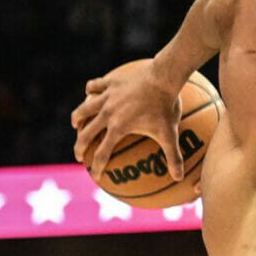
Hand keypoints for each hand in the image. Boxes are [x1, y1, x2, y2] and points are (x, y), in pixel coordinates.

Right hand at [71, 62, 184, 180]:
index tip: (95, 176)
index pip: (102, 153)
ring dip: (78, 118)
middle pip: (86, 134)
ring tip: (76, 124)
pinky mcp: (110, 82)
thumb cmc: (166, 107)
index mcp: (118, 128)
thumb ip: (173, 157)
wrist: (163, 77)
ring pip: (84, 109)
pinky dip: (90, 90)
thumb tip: (179, 178)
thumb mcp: (170, 134)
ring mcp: (107, 96)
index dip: (97, 167)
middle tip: (80, 156)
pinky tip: (89, 91)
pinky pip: (95, 85)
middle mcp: (107, 113)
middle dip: (80, 147)